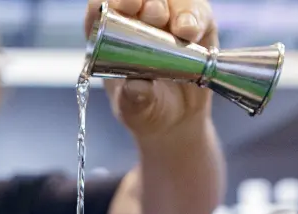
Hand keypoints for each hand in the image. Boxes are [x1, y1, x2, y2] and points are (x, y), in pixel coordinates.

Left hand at [84, 0, 216, 140]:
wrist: (179, 118)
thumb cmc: (147, 108)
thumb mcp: (136, 110)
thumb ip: (134, 99)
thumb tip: (136, 87)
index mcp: (107, 36)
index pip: (101, 7)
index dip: (112, 2)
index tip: (124, 7)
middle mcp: (135, 20)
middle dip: (146, 1)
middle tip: (154, 16)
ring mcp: (165, 18)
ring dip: (175, 9)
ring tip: (181, 30)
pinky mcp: (194, 21)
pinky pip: (196, 10)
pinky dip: (195, 18)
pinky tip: (192, 34)